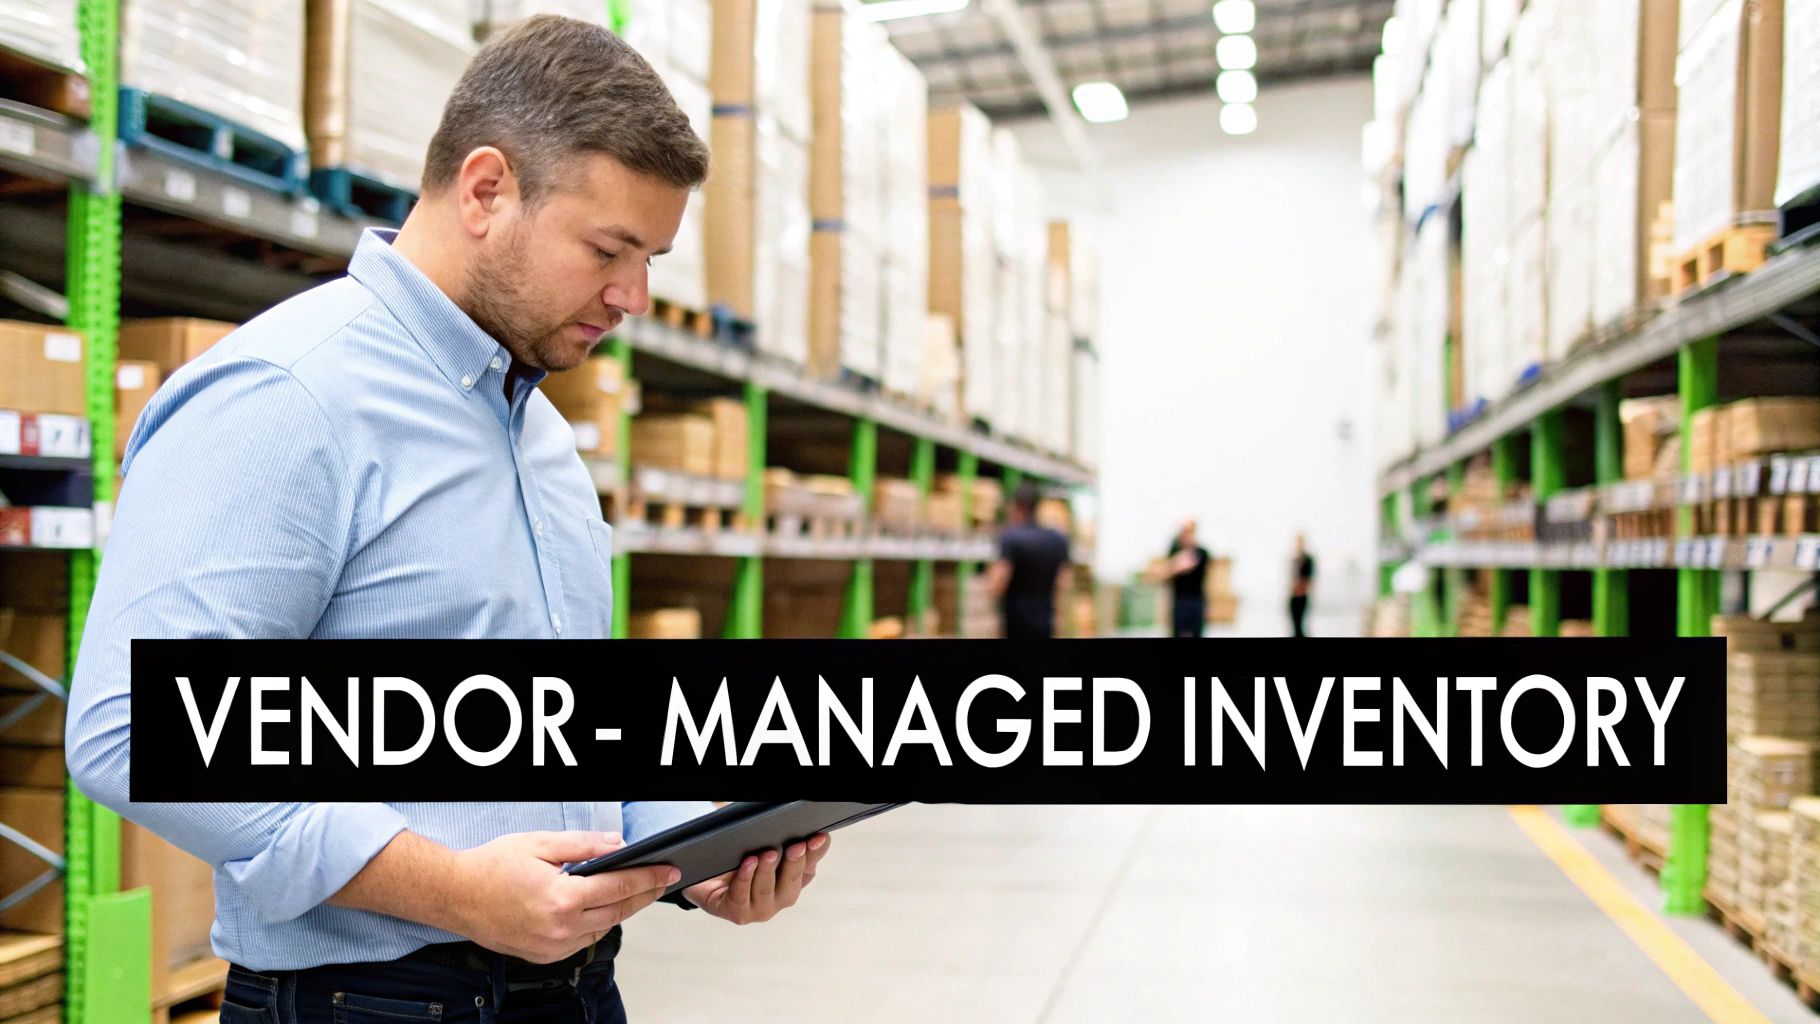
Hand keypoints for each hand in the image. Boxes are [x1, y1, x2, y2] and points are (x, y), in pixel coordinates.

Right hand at [450, 830, 679, 962]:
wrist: (455, 895)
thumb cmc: (491, 867)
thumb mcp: (541, 844)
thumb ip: (584, 845)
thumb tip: (618, 845)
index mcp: (563, 898)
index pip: (620, 887)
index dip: (650, 878)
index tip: (670, 871)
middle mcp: (560, 928)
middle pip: (619, 911)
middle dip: (645, 895)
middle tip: (663, 880)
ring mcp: (552, 947)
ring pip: (603, 928)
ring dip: (623, 910)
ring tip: (637, 891)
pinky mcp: (543, 956)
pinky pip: (582, 940)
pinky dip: (597, 924)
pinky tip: (601, 908)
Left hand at [682, 833, 830, 924]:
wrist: (708, 878)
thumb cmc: (741, 862)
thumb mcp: (765, 849)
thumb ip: (788, 842)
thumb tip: (816, 835)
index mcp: (793, 882)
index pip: (808, 868)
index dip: (814, 854)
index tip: (816, 838)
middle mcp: (780, 900)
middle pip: (791, 884)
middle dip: (793, 864)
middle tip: (795, 847)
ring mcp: (760, 910)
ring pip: (766, 891)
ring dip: (767, 871)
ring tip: (768, 853)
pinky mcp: (738, 914)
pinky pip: (742, 896)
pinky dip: (745, 878)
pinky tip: (748, 864)